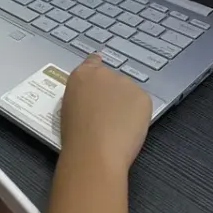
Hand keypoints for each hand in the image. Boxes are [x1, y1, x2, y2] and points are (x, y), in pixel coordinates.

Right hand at [60, 54, 151, 172]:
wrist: (95, 151)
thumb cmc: (76, 135)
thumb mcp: (70, 107)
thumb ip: (82, 95)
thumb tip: (92, 98)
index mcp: (82, 75)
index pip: (92, 61)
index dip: (98, 72)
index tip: (101, 82)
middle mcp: (104, 73)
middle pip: (112, 79)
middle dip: (112, 92)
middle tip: (108, 114)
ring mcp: (125, 83)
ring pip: (127, 92)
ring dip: (125, 102)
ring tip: (118, 125)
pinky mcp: (143, 96)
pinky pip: (140, 103)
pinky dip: (137, 114)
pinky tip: (128, 129)